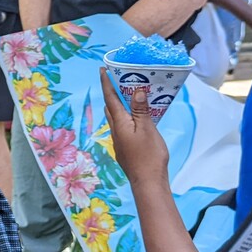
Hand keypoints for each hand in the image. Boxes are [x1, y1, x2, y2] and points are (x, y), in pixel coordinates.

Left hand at [100, 68, 168, 185]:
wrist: (147, 181)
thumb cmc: (149, 155)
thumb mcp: (147, 129)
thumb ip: (140, 110)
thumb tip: (135, 90)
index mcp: (120, 123)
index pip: (111, 98)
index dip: (107, 83)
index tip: (102, 69)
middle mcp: (116, 130)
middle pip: (111, 107)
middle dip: (111, 92)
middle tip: (116, 78)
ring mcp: (119, 139)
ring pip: (115, 117)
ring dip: (118, 104)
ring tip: (126, 93)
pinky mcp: (125, 146)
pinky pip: (122, 125)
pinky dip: (125, 115)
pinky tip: (134, 116)